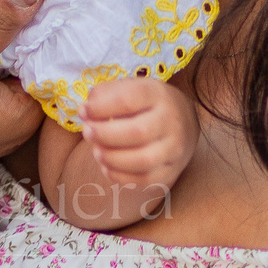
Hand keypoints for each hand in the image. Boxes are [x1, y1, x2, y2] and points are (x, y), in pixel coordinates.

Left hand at [79, 76, 197, 193]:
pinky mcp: (172, 170)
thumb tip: (86, 109)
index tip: (83, 111)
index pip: (129, 100)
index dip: (101, 108)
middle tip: (86, 133)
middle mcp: (171, 121)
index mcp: (157, 95)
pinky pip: (145, 179)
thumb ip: (105, 93)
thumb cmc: (146, 104)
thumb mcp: (130, 88)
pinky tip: (107, 167)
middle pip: (138, 132)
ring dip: (112, 158)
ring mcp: (174, 148)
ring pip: (143, 160)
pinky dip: (120, 176)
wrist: (184, 121)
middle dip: (105, 135)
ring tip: (96, 151)